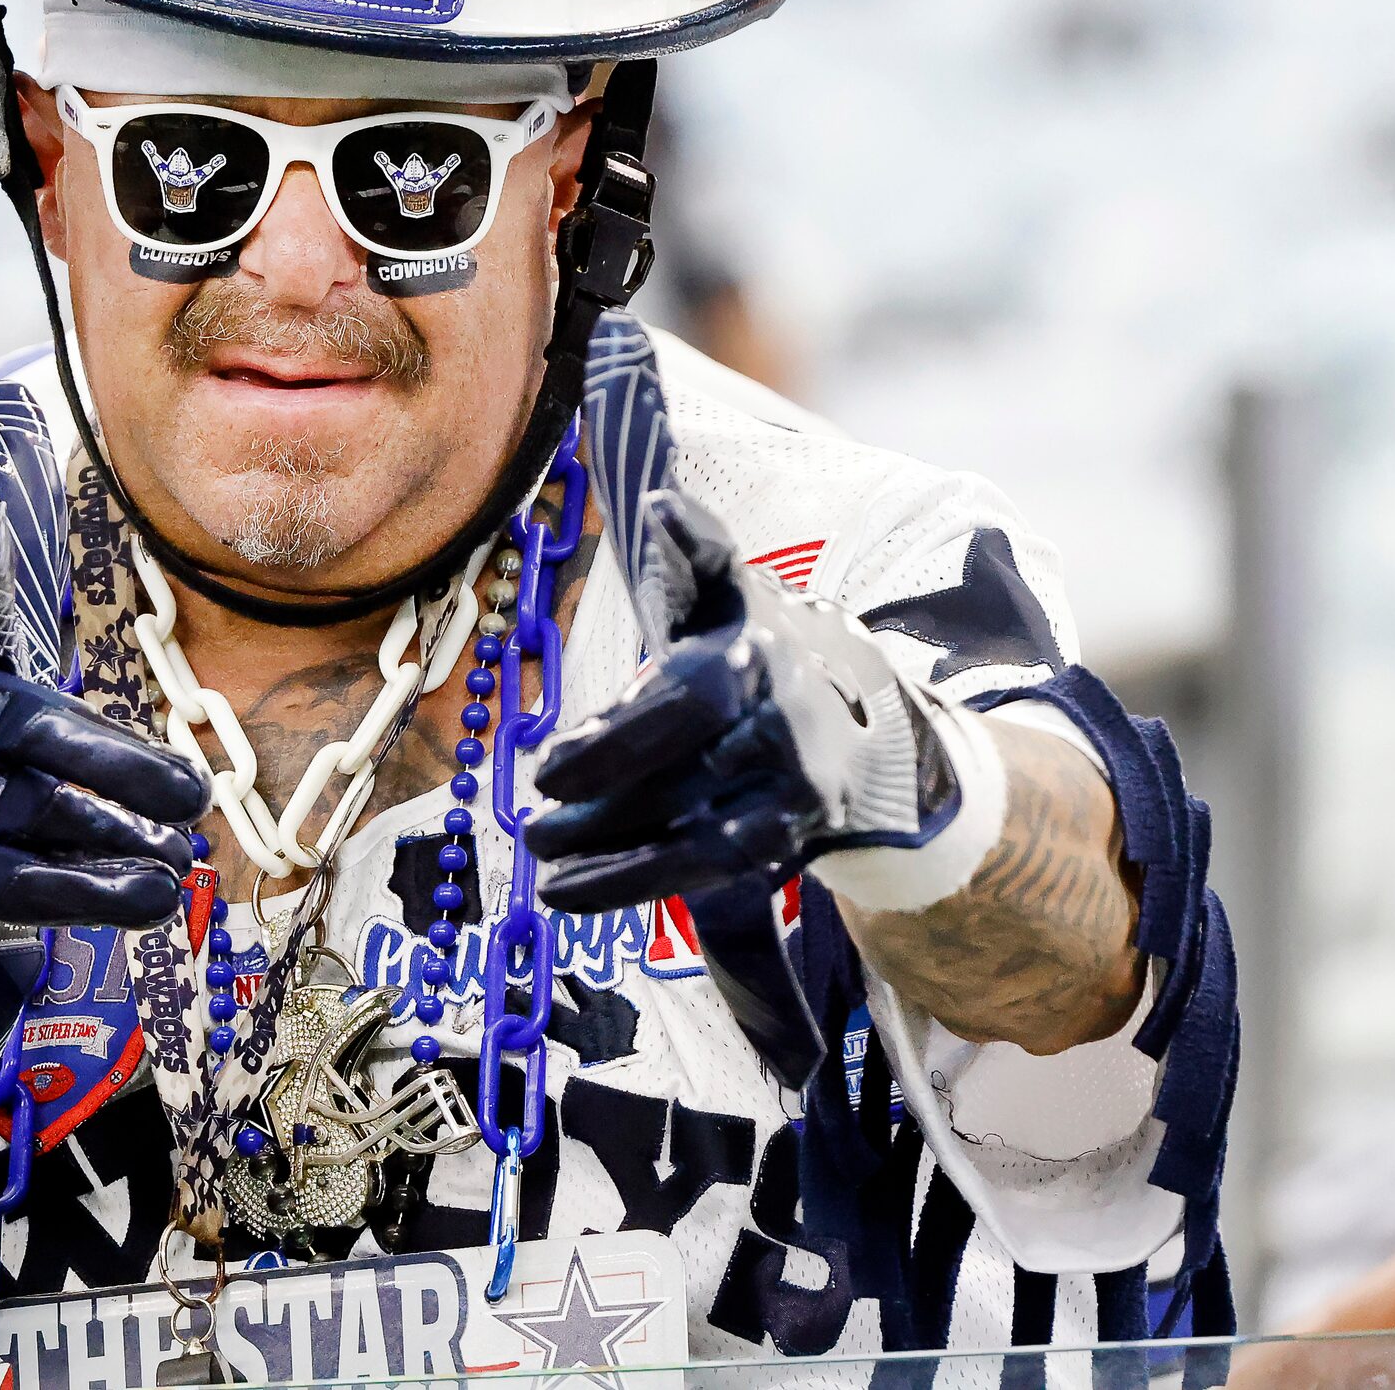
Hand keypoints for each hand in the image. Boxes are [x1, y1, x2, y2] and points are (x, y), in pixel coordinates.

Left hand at [528, 492, 962, 913]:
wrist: (861, 719)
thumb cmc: (764, 646)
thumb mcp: (734, 590)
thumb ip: (697, 548)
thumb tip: (658, 502)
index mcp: (757, 660)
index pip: (686, 707)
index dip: (615, 743)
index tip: (545, 767)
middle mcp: (779, 731)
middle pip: (682, 781)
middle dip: (603, 806)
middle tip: (533, 820)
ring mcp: (785, 796)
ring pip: (691, 839)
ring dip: (608, 858)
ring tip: (540, 861)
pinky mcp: (780, 845)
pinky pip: (702, 873)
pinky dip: (632, 886)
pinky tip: (569, 892)